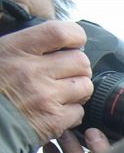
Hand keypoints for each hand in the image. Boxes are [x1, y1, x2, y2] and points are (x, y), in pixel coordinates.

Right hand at [0, 21, 92, 142]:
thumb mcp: (1, 54)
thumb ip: (28, 44)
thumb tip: (61, 41)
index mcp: (17, 49)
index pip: (61, 32)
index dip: (75, 36)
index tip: (75, 43)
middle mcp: (32, 71)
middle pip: (81, 61)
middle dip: (78, 68)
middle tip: (67, 73)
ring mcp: (45, 96)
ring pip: (85, 86)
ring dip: (78, 90)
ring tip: (62, 92)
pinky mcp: (54, 120)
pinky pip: (79, 112)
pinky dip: (72, 113)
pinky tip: (56, 111)